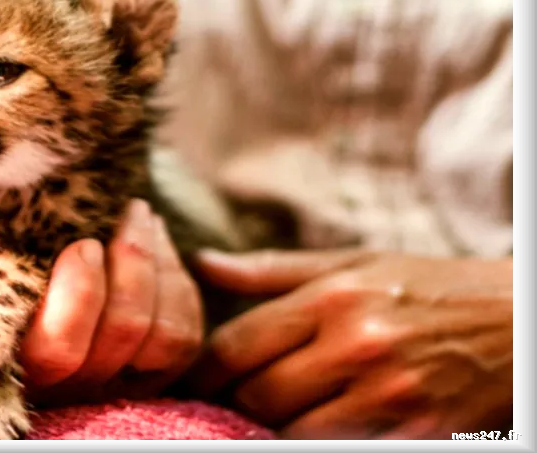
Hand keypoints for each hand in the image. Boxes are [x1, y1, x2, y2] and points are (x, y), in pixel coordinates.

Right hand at [0, 200, 203, 406]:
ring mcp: (111, 382)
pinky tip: (152, 243)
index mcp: (13, 369)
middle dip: (130, 265)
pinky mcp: (147, 371)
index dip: (80, 296)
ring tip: (138, 217)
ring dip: (156, 266)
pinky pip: (183, 334)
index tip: (79, 244)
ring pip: (161, 335)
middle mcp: (68, 386)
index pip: (60, 348)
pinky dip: (177, 282)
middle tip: (123, 213)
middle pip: (122, 335)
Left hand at [190, 248, 512, 438]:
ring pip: (293, 433)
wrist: (521, 321)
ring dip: (277, 431)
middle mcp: (356, 345)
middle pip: (258, 395)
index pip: (236, 345)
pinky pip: (341, 451)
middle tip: (234, 404)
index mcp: (332, 298)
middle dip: (238, 404)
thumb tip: (203, 263)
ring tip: (279, 417)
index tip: (193, 384)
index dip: (203, 373)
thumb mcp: (355, 264)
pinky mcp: (419, 434)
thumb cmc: (430, 288)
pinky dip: (323, 444)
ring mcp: (389, 395)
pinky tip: (321, 429)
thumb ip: (273, 270)